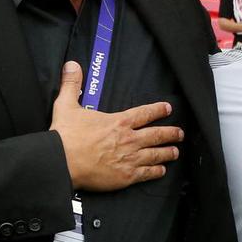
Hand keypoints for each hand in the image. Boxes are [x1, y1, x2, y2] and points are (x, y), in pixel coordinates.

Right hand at [50, 61, 182, 191]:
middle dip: (170, 133)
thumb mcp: (66, 105)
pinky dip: (156, 171)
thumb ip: (72, 84)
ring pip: (155, 154)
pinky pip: (147, 173)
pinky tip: (161, 170)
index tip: (168, 108)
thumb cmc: (65, 136)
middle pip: (156, 134)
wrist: (62, 162)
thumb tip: (72, 65)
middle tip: (179, 133)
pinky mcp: (125, 176)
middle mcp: (129, 139)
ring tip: (175, 151)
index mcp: (118, 122)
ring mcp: (129, 158)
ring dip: (167, 152)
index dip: (158, 110)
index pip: (144, 113)